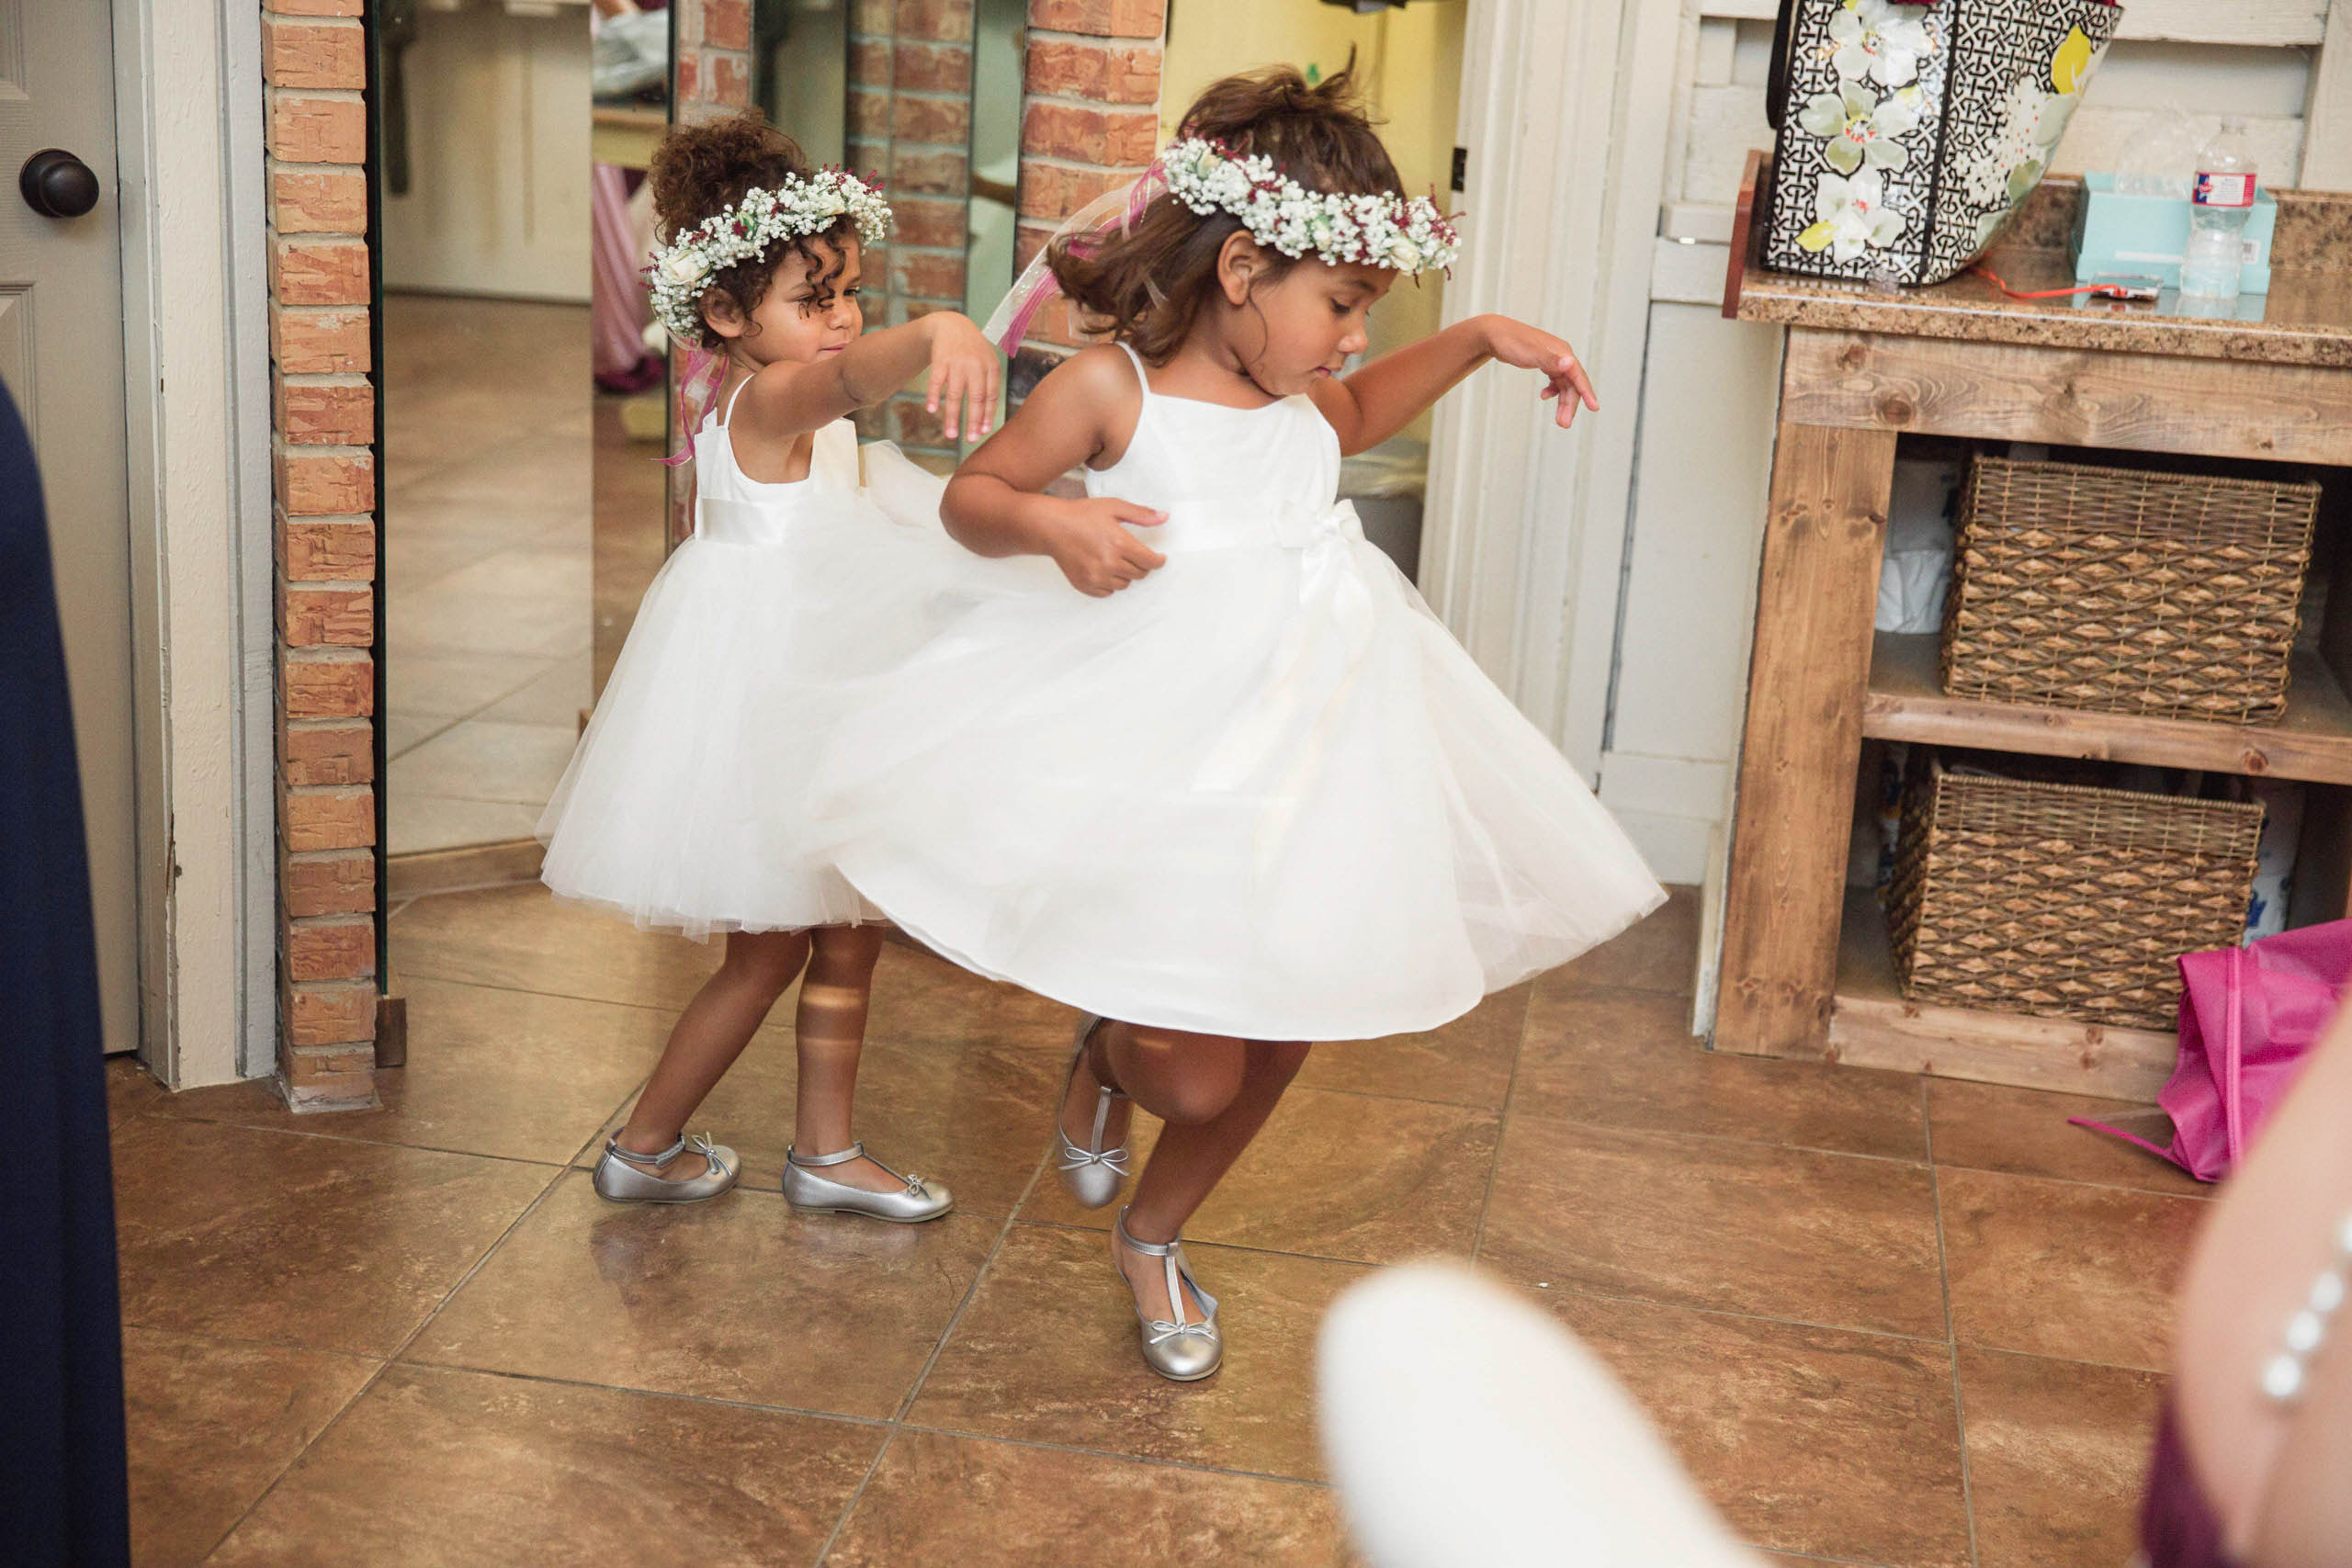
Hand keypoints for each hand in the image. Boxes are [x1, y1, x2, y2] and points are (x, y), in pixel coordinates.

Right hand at [922, 312, 1002, 443]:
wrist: (952, 324)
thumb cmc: (973, 352)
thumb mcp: (987, 363)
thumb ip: (989, 388)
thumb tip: (986, 424)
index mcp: (991, 367)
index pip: (991, 396)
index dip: (987, 415)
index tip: (983, 432)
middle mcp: (976, 365)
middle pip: (975, 398)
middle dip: (973, 421)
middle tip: (970, 440)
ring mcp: (957, 362)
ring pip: (955, 394)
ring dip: (952, 417)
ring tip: (951, 435)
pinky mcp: (940, 359)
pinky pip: (936, 381)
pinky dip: (934, 396)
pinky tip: (932, 411)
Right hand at [1038, 495, 1166, 596]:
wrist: (1052, 526)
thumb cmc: (1082, 514)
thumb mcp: (1114, 507)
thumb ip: (1141, 514)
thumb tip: (1164, 518)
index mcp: (1119, 543)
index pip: (1150, 562)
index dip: (1158, 560)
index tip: (1159, 558)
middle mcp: (1109, 563)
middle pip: (1139, 574)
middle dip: (1141, 565)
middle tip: (1133, 554)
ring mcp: (1095, 576)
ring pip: (1124, 584)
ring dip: (1125, 574)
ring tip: (1115, 559)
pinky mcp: (1084, 584)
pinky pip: (1107, 592)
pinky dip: (1110, 583)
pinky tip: (1103, 568)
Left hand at [1480, 315, 1599, 428]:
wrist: (1494, 334)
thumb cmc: (1511, 342)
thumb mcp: (1531, 353)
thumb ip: (1551, 360)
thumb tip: (1570, 363)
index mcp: (1562, 352)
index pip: (1578, 375)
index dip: (1586, 392)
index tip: (1594, 407)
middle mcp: (1561, 355)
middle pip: (1572, 384)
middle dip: (1570, 404)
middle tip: (1564, 424)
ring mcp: (1554, 359)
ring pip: (1564, 384)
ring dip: (1562, 402)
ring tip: (1559, 421)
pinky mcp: (1545, 362)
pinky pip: (1556, 379)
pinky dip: (1553, 390)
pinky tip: (1544, 396)